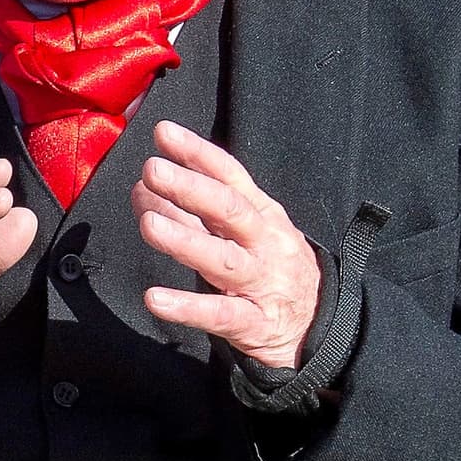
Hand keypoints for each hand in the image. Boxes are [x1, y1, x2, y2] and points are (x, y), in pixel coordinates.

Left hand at [133, 121, 319, 370]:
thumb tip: (144, 186)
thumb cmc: (270, 270)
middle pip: (230, 211)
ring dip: (184, 240)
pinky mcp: (254, 324)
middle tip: (154, 170)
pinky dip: (187, 308)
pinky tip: (155, 299)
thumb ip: (192, 212)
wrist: (316, 327)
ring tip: (148, 223)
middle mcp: (265, 243)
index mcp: (262, 215)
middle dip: (191, 188)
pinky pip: (219, 315)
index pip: (230, 176)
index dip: (198, 153)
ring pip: (223, 259)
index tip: (164, 133)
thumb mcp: (241, 234)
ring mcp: (261, 283)